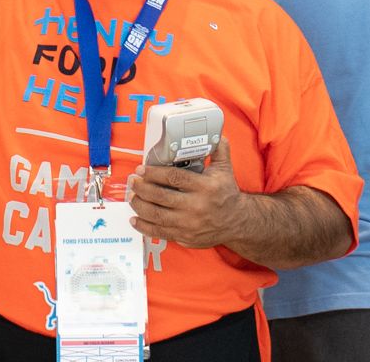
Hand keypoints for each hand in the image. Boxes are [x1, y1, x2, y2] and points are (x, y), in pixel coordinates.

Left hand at [127, 142, 244, 250]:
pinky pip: (160, 232)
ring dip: (140, 206)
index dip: (154, 173)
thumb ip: (219, 149)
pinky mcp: (185, 237)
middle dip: (142, 188)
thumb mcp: (225, 169)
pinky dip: (144, 226)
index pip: (174, 178)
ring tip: (132, 197)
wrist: (237, 222)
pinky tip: (135, 218)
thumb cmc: (227, 193)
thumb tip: (216, 132)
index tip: (141, 169)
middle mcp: (196, 206)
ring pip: (157, 215)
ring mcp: (189, 224)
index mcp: (204, 187)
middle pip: (161, 197)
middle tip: (133, 181)